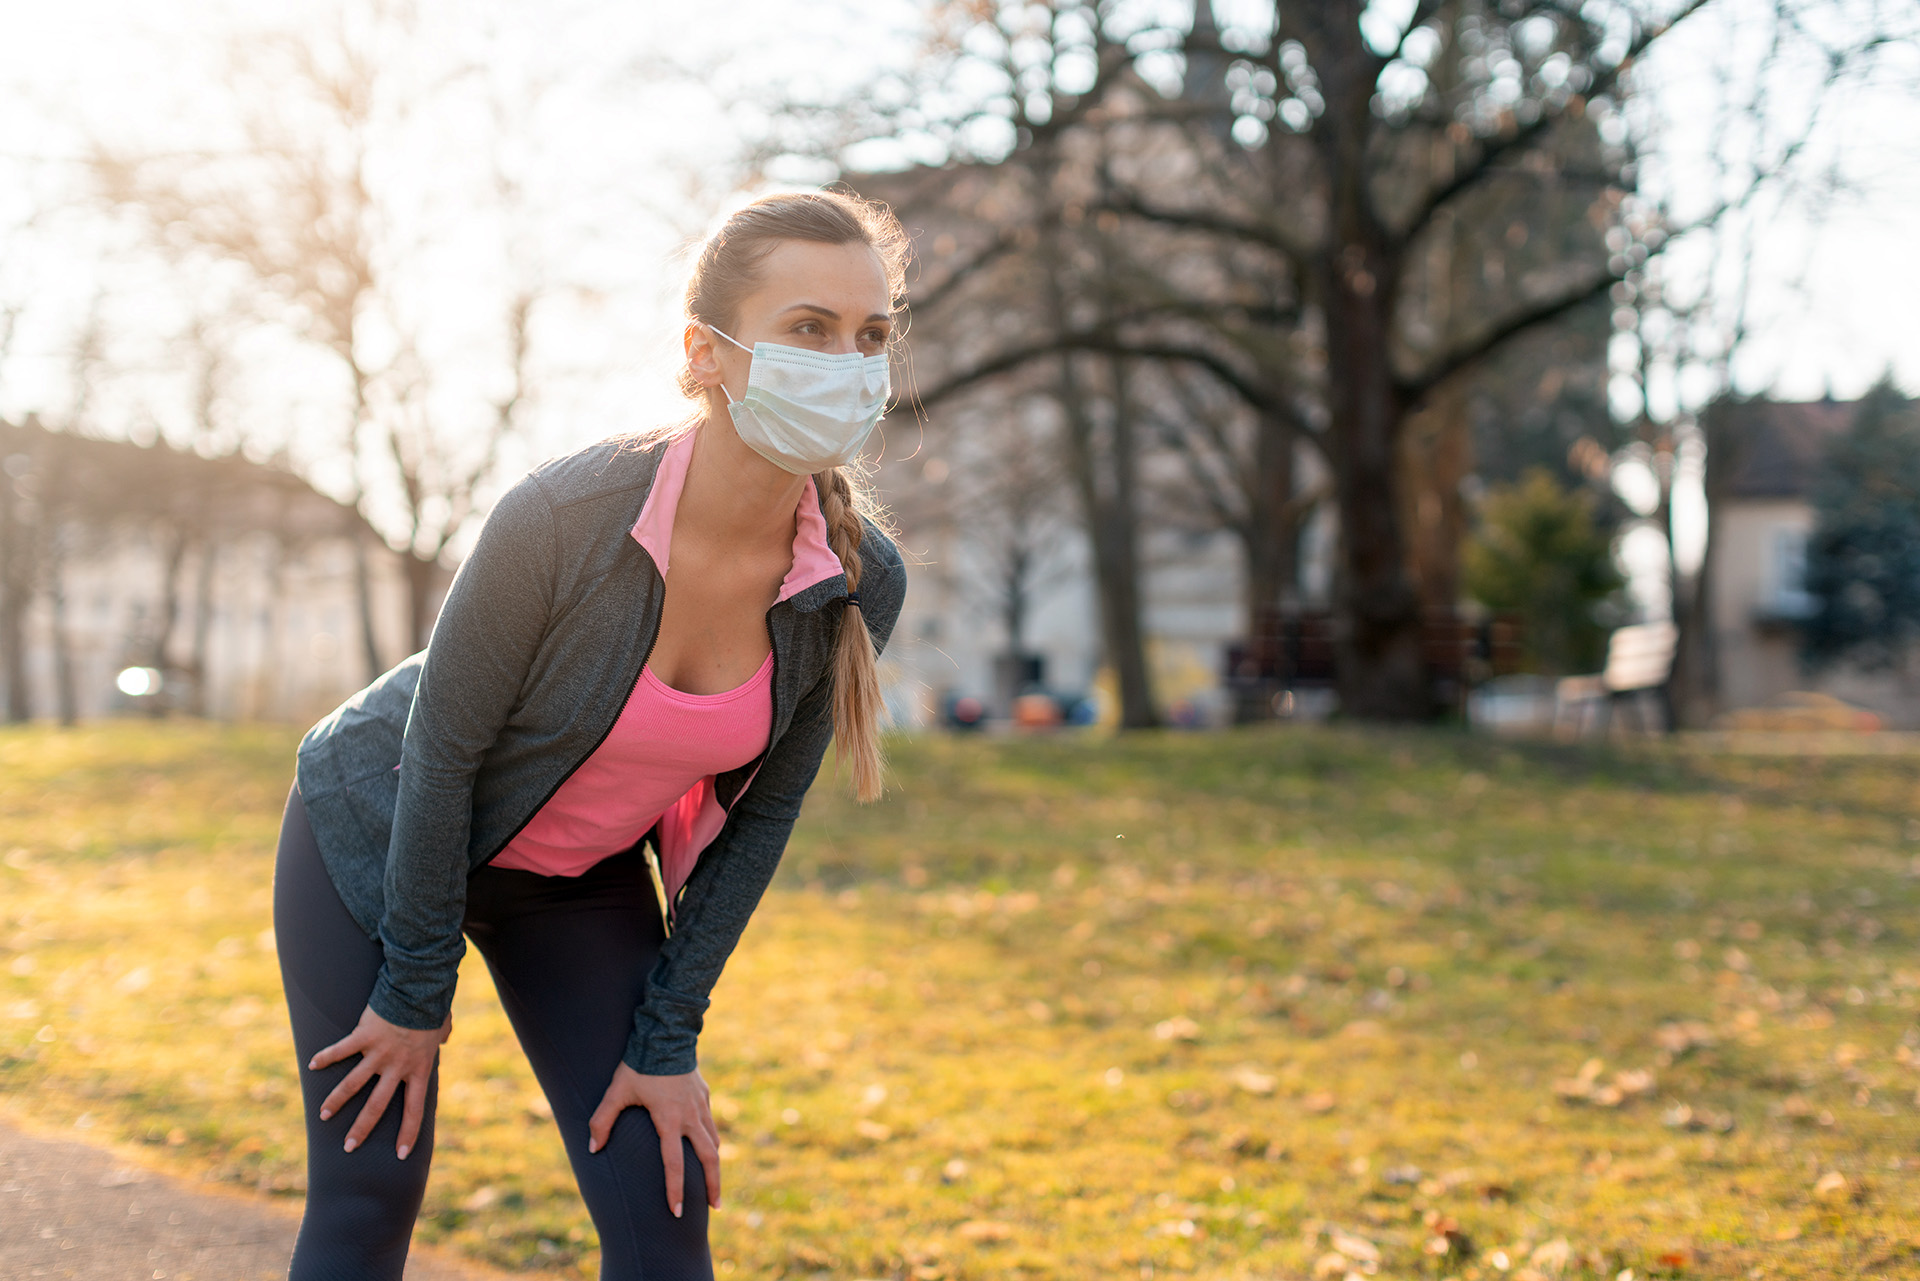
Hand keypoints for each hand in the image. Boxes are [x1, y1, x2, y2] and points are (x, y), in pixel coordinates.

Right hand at [308, 1004, 452, 1159]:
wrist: (419, 987)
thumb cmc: (432, 1006)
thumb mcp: (441, 1026)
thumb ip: (442, 1036)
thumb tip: (446, 1037)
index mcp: (419, 1069)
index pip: (414, 1109)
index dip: (408, 1133)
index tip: (401, 1155)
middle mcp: (397, 1067)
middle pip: (377, 1106)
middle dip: (361, 1129)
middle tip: (349, 1147)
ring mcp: (379, 1053)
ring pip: (353, 1085)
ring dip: (336, 1102)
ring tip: (323, 1116)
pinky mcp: (363, 1036)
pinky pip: (341, 1051)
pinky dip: (325, 1058)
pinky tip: (312, 1066)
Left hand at [587, 1063, 720, 1217]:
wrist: (665, 1035)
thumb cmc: (638, 1065)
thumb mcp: (617, 1091)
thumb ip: (602, 1120)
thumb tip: (592, 1149)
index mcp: (670, 1120)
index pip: (674, 1164)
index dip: (675, 1190)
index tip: (676, 1211)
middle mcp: (690, 1116)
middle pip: (709, 1158)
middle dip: (713, 1185)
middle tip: (714, 1208)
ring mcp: (701, 1106)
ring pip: (714, 1142)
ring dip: (716, 1165)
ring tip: (715, 1185)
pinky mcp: (704, 1095)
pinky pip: (711, 1124)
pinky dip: (712, 1141)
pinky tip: (709, 1149)